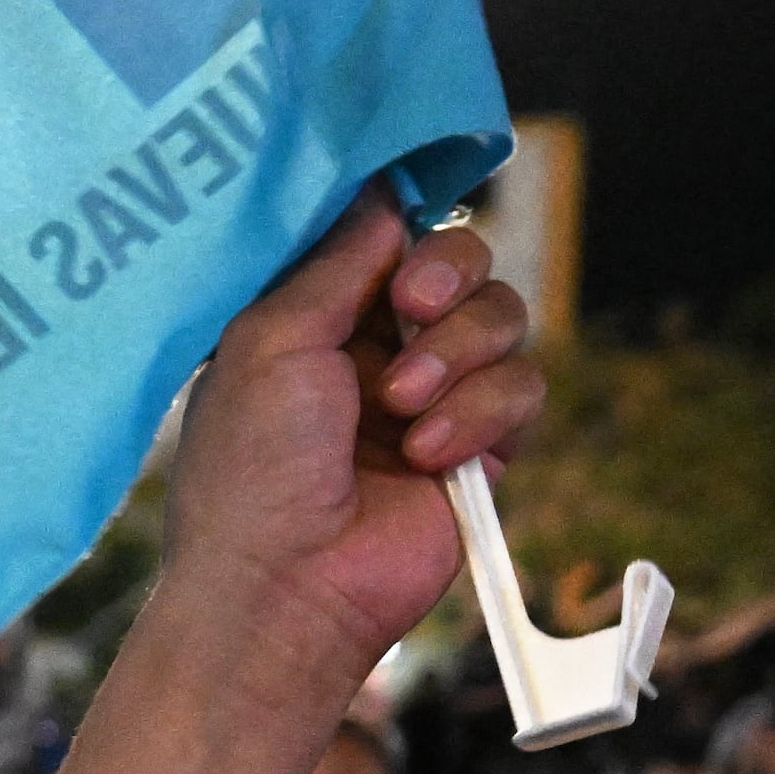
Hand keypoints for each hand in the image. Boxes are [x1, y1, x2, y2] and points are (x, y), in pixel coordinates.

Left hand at [158, 196, 545, 683]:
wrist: (284, 584)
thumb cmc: (251, 467)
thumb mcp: (271, 339)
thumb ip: (336, 260)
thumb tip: (384, 189)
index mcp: (316, 316)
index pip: (389, 236)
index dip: (407, 226)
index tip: (398, 238)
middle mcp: (377, 349)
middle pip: (462, 262)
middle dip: (447, 275)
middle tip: (411, 308)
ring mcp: (435, 397)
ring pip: (503, 318)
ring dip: (457, 355)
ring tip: (402, 410)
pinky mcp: (481, 448)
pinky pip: (523, 389)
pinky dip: (479, 416)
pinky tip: (427, 456)